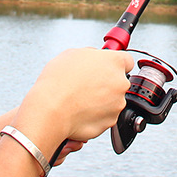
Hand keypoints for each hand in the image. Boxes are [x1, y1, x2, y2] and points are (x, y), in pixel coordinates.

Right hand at [12, 48, 134, 154]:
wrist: (50, 110)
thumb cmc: (58, 82)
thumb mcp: (73, 54)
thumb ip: (91, 54)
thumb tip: (93, 57)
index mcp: (115, 62)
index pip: (126, 61)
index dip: (115, 65)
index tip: (107, 68)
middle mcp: (120, 82)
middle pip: (119, 81)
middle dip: (106, 83)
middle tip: (87, 85)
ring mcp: (117, 104)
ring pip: (112, 100)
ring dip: (101, 100)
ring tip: (80, 100)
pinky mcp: (110, 122)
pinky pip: (105, 117)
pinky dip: (96, 115)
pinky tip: (80, 111)